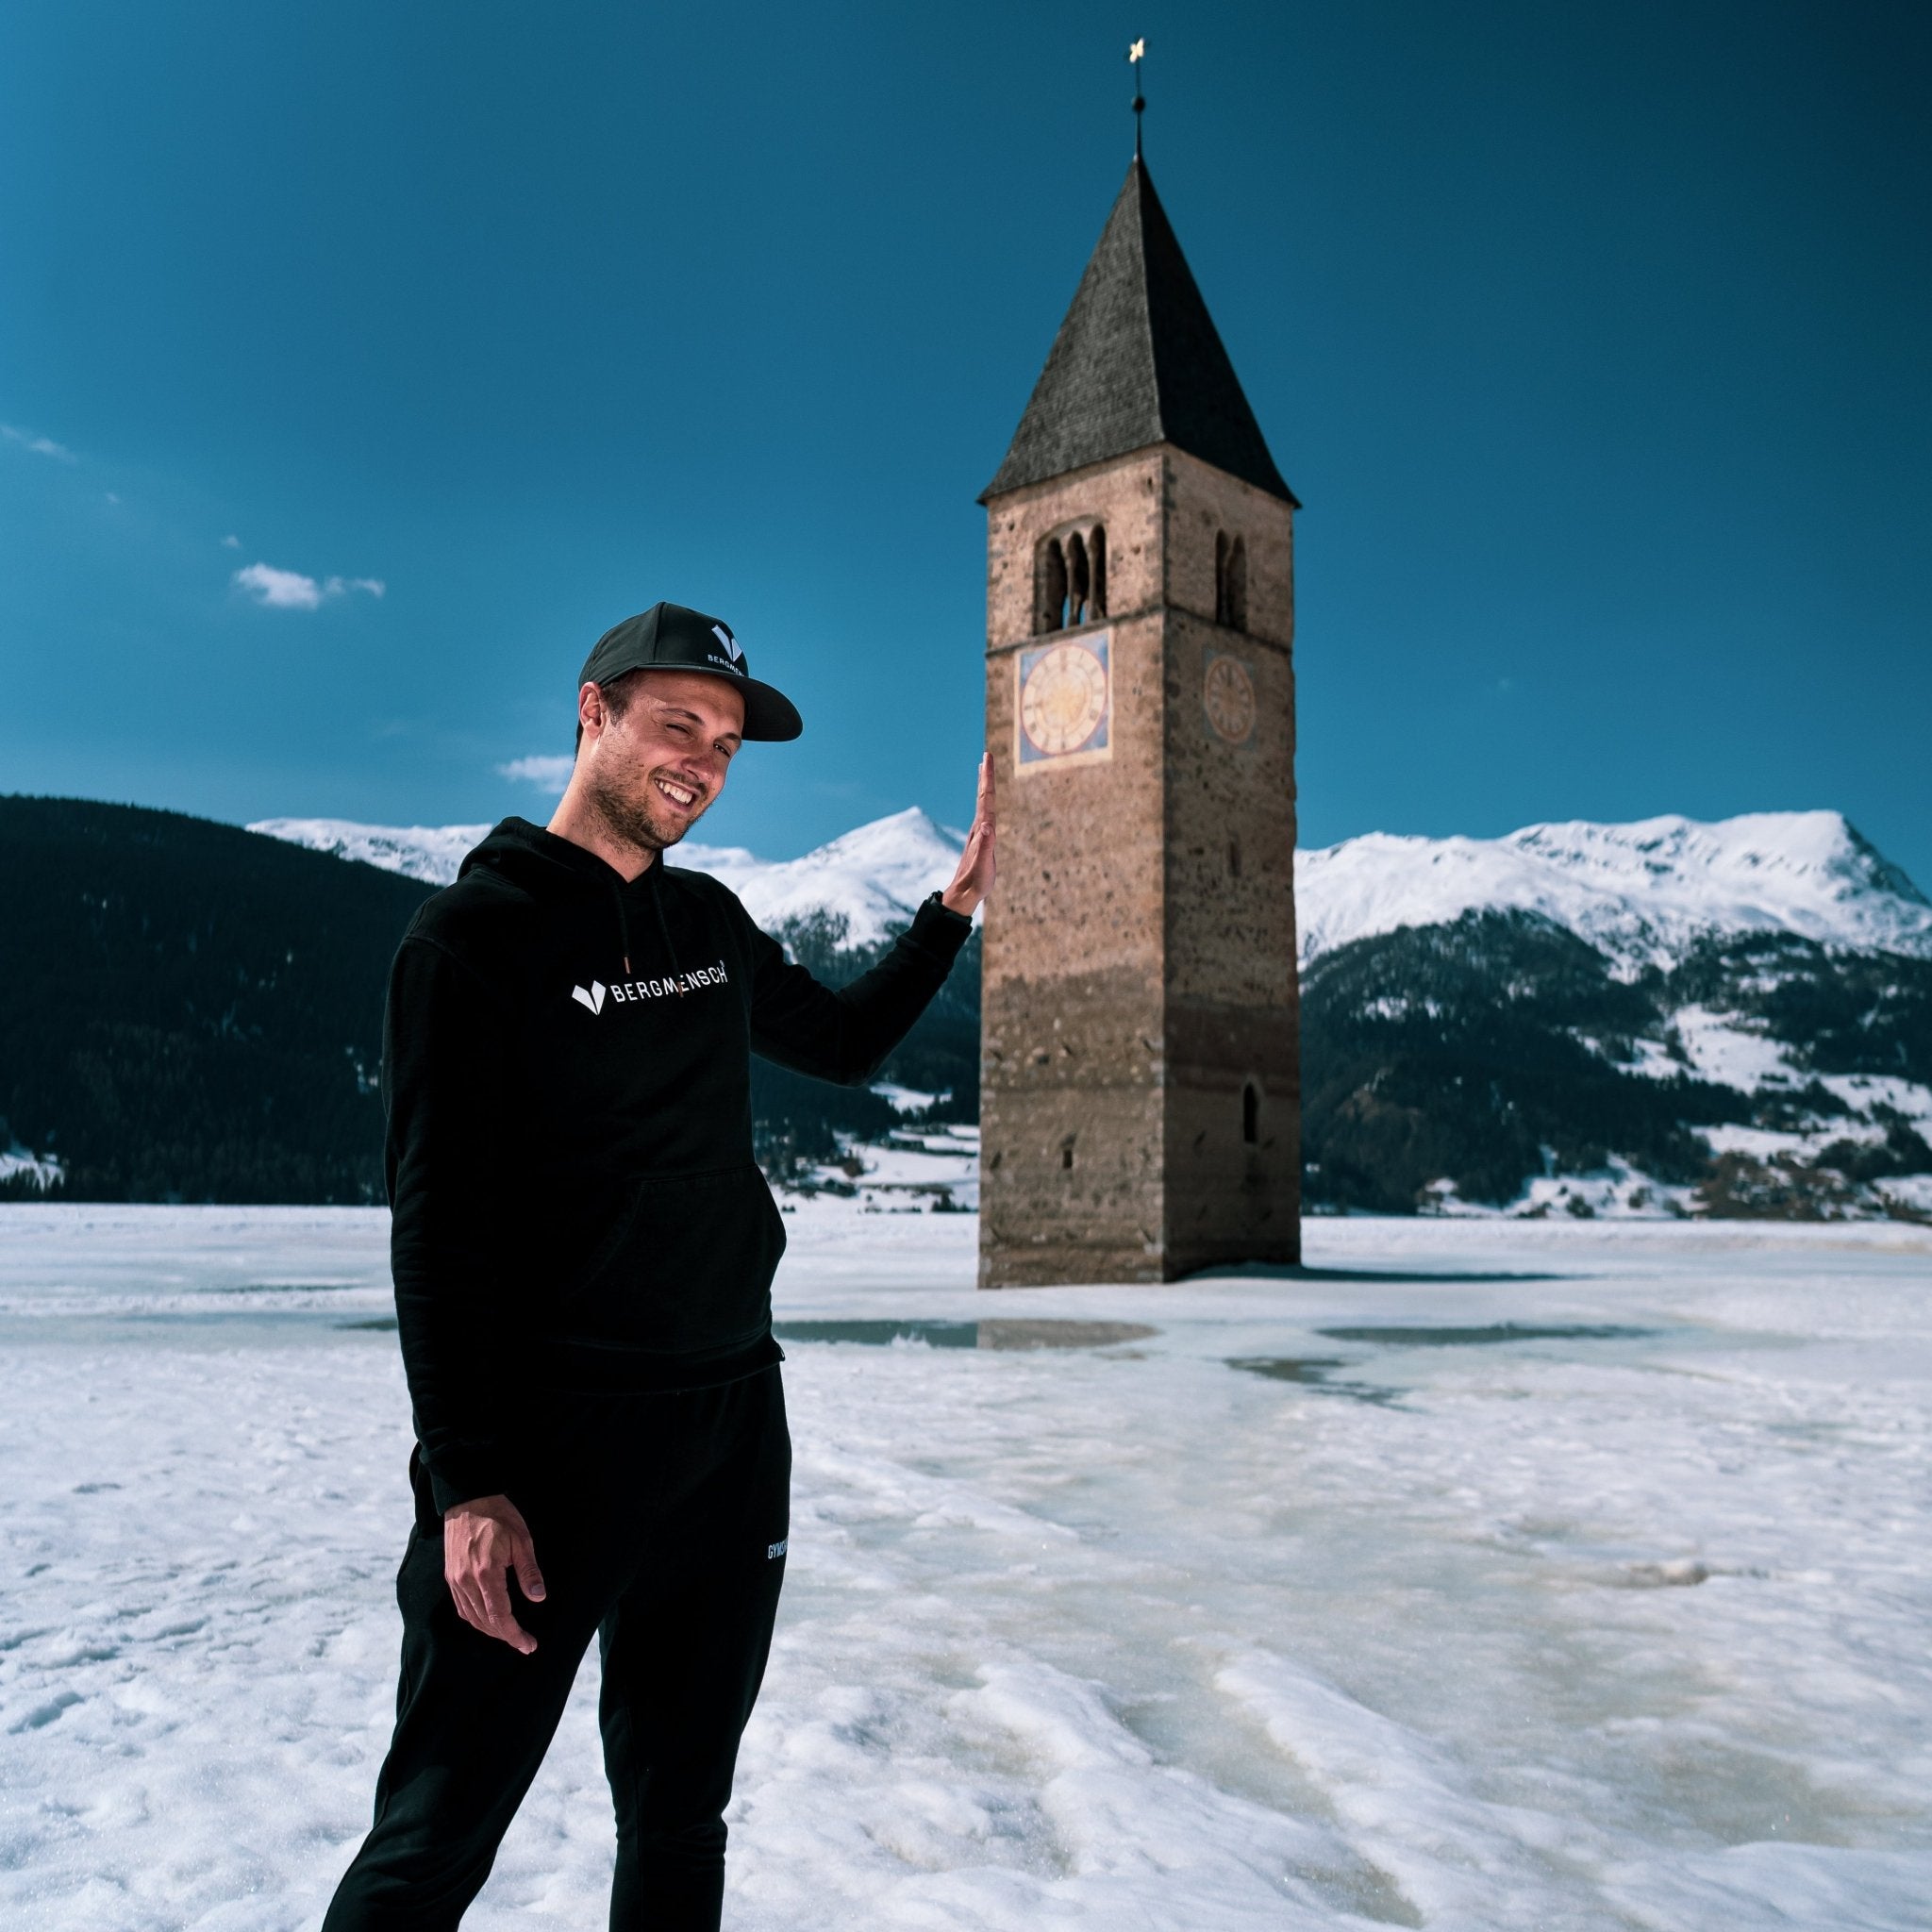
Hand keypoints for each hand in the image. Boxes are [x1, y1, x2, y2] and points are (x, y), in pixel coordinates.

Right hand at [443, 1493, 546, 1653]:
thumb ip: (529, 1572)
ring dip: (491, 1630)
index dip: (515, 1635)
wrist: (468, 1499)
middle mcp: (466, 1582)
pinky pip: (462, 1607)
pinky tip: (488, 1619)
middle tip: (524, 1643)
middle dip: (506, 1636)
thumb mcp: (522, 1540)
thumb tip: (538, 1598)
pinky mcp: (450, 1576)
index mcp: (485, 1573)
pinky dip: (476, 1619)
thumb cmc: (498, 1516)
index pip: (499, 1616)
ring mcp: (455, 1580)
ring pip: (472, 1618)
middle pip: (485, 1622)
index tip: (529, 1645)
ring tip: (510, 1634)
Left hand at [941, 752, 995, 917]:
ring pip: (984, 803)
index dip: (988, 777)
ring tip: (984, 770)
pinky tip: (988, 803)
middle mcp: (980, 827)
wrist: (963, 893)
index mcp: (982, 829)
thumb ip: (986, 846)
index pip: (986, 798)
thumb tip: (988, 825)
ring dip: (985, 785)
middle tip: (986, 755)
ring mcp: (980, 833)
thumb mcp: (983, 866)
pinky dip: (987, 802)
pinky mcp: (982, 840)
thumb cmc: (975, 881)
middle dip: (986, 775)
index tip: (987, 757)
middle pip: (983, 796)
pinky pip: (986, 814)